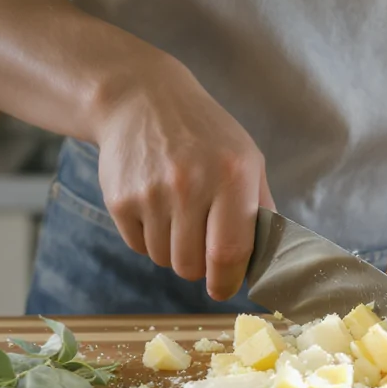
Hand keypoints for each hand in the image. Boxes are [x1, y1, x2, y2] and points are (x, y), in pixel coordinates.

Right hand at [95, 64, 273, 299]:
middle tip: (199, 240)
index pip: (229, 252)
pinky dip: (148, 236)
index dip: (227, 281)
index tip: (224, 288)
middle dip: (198, 266)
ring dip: (172, 249)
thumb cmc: (203, 133)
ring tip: (176, 211)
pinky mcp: (120, 200)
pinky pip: (138, 246)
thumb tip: (266, 260)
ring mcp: (151, 193)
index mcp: (231, 175)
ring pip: (163, 259)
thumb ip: (259, 208)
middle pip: (191, 265)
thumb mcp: (246, 156)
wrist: (139, 99)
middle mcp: (190, 184)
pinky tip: (153, 202)